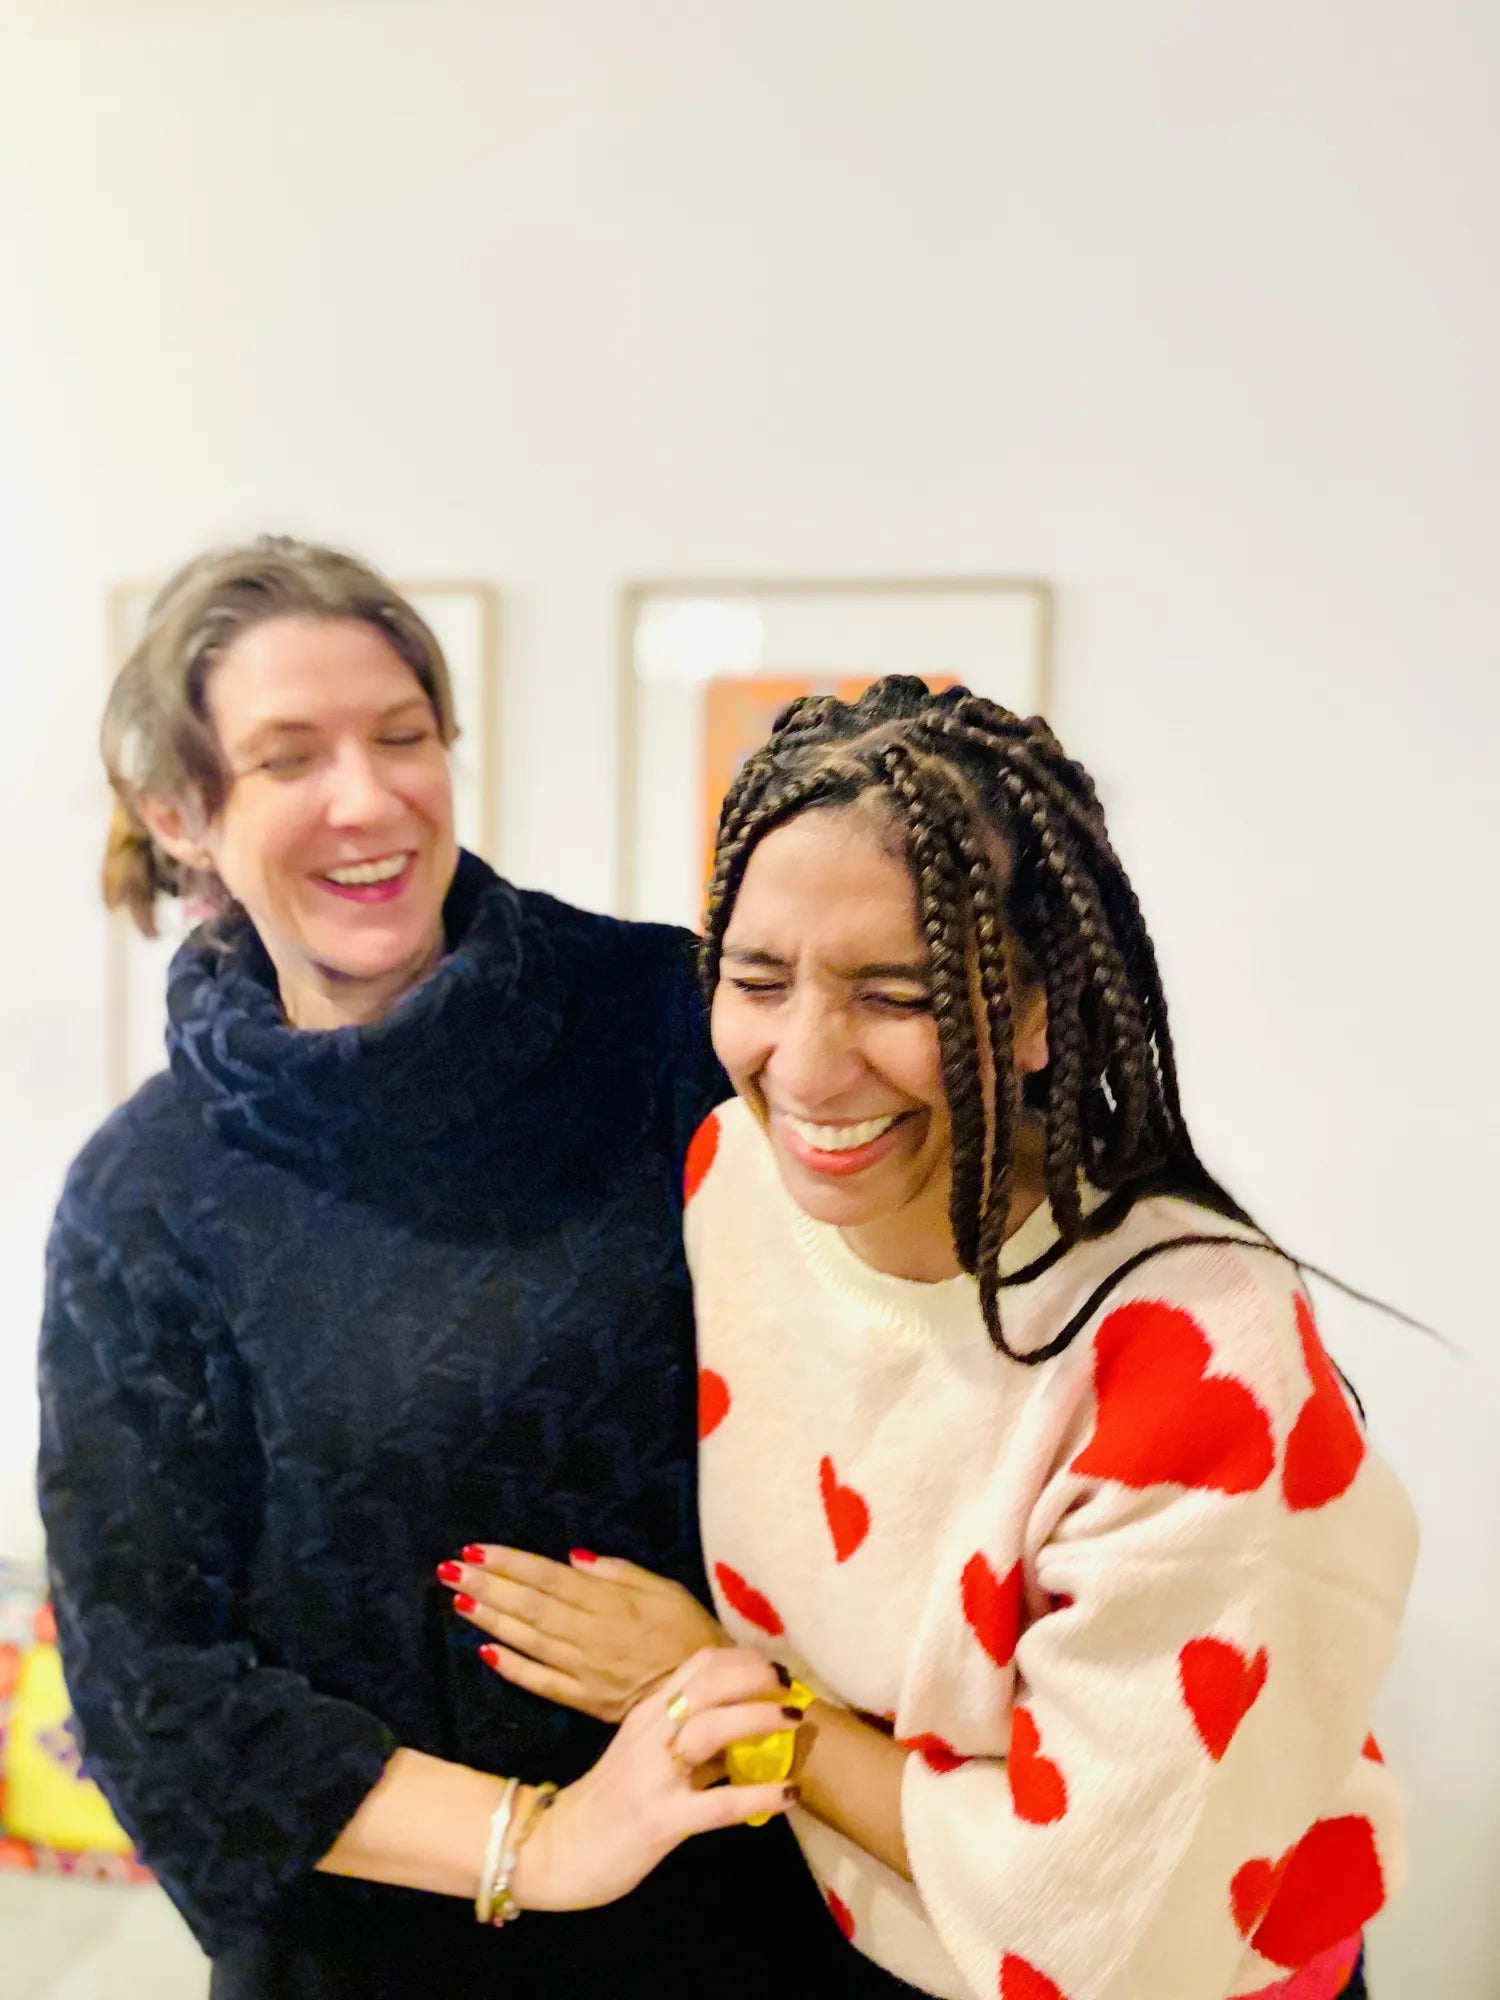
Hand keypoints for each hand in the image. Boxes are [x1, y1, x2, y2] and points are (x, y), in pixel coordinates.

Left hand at [440, 1545, 725, 1721]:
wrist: (709, 1696)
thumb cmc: (689, 1633)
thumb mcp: (666, 1590)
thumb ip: (619, 1573)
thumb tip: (572, 1558)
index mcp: (611, 1604)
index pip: (549, 1578)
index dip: (510, 1564)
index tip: (476, 1550)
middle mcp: (592, 1635)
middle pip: (531, 1607)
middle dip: (488, 1586)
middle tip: (450, 1570)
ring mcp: (585, 1671)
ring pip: (530, 1641)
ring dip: (492, 1620)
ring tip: (459, 1601)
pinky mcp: (584, 1701)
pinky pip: (543, 1683)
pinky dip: (513, 1668)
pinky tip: (485, 1652)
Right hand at [512, 1647, 796, 1909]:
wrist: (559, 1850)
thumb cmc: (610, 1800)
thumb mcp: (647, 1754)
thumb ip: (690, 1736)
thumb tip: (748, 1724)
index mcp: (649, 1712)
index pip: (699, 1664)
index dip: (743, 1659)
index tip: (773, 1667)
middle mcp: (650, 1732)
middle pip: (708, 1683)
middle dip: (756, 1676)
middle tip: (791, 1684)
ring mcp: (654, 1775)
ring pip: (712, 1728)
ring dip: (759, 1717)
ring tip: (794, 1721)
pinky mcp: (661, 1819)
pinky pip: (719, 1805)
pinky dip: (760, 1795)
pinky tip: (789, 1794)